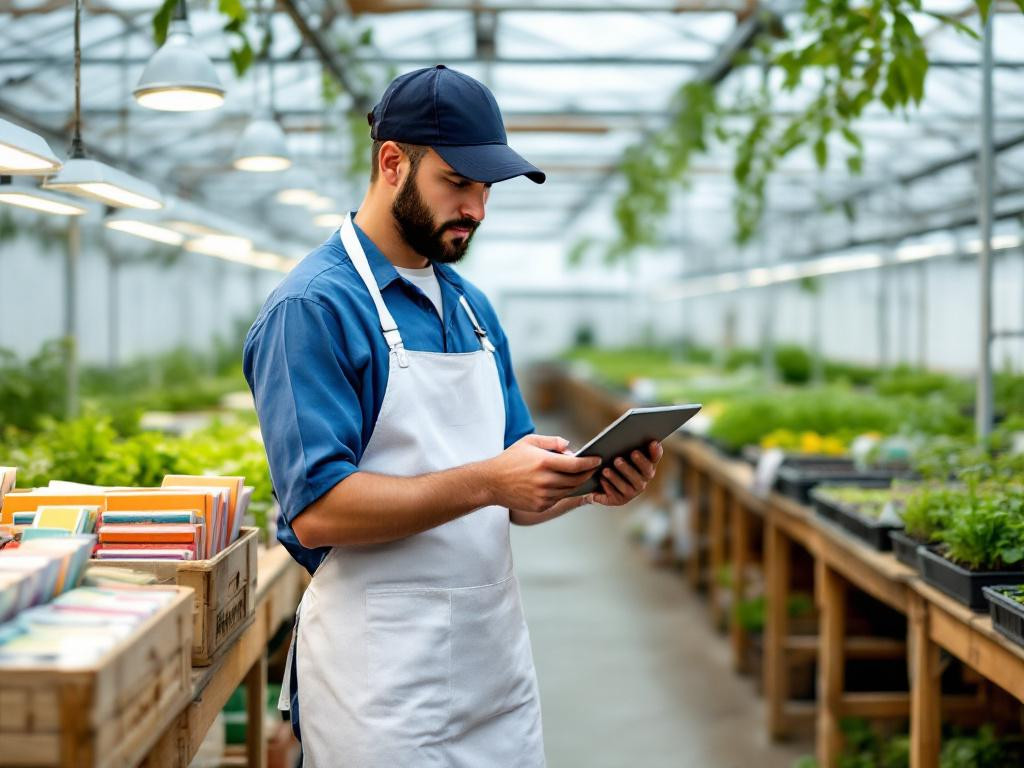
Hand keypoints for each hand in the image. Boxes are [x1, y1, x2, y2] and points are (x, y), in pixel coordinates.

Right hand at [482, 434, 601, 513]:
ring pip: (569, 490)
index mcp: (543, 462)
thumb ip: (552, 441)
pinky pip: (559, 498)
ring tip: (582, 476)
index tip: (597, 459)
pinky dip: (564, 491)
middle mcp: (545, 480)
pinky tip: (565, 485)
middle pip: (576, 479)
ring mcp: (543, 495)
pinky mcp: (540, 505)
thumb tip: (570, 447)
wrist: (491, 482)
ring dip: (578, 483)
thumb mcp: (529, 441)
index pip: (576, 465)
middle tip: (593, 468)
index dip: (590, 462)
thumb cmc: (510, 459)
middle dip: (588, 473)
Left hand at [591, 441, 662, 506]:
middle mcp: (643, 479)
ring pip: (627, 486)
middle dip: (631, 466)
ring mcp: (633, 491)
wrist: (597, 479)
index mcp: (647, 465)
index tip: (653, 442)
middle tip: (618, 459)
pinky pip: (615, 496)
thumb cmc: (611, 458)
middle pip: (642, 473)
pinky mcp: (620, 500)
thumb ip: (624, 441)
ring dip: (616, 478)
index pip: (655, 457)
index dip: (656, 451)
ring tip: (605, 470)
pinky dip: (608, 488)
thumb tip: (624, 433)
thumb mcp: (617, 449)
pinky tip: (601, 481)